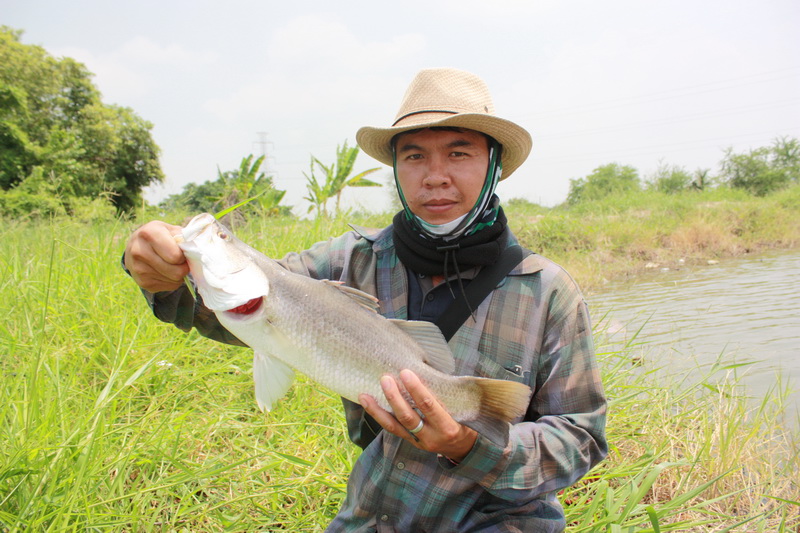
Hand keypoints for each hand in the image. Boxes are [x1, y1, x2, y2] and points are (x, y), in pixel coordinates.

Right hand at [124, 221, 188, 292]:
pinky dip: (172, 281)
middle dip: (183, 267)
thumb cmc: (160, 236)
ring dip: (179, 274)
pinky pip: (169, 287)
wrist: (135, 246)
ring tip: (173, 265)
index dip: (183, 256)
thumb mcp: (171, 229)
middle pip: (176, 272)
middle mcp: (139, 251)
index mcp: (149, 233)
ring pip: (174, 280)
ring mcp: (138, 269)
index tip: (181, 252)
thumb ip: (184, 238)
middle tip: (181, 261)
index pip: (175, 256)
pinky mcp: (142, 282)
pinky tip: (165, 271)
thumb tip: (195, 252)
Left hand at [359, 369, 477, 461]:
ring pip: (394, 425)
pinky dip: (378, 415)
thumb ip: (444, 395)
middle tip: (385, 378)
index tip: (406, 372)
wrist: (462, 449)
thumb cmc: (463, 421)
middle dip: (395, 397)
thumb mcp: (461, 410)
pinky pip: (391, 429)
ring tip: (365, 394)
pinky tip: (367, 403)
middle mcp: (431, 437)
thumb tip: (424, 369)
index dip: (416, 389)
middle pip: (408, 416)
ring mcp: (418, 441)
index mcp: (447, 426)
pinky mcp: (409, 442)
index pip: (429, 406)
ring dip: (379, 409)